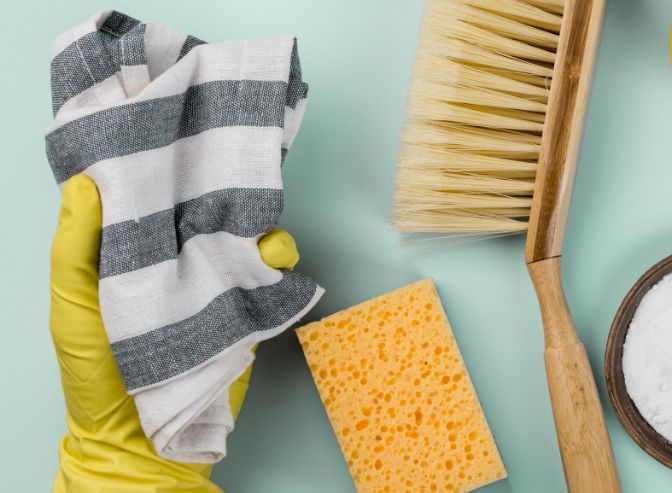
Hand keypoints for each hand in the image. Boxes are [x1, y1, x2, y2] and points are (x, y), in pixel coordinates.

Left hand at [50, 175, 300, 491]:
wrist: (139, 439)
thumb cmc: (94, 375)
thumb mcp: (71, 307)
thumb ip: (75, 249)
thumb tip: (84, 183)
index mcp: (136, 253)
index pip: (159, 200)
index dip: (171, 170)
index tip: (183, 142)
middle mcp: (180, 262)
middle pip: (212, 211)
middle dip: (228, 191)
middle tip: (234, 176)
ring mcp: (215, 285)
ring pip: (251, 238)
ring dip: (262, 228)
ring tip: (258, 234)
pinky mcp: (245, 311)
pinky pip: (272, 278)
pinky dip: (279, 265)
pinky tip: (271, 263)